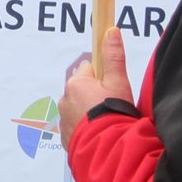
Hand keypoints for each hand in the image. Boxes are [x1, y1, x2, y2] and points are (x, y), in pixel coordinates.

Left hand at [59, 28, 134, 148]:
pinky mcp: (65, 137)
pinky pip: (76, 127)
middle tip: (111, 108)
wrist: (107, 151)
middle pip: (82, 90)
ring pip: (78, 109)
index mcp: (76, 83)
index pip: (89, 70)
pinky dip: (85, 128)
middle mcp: (65, 99)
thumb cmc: (113, 113)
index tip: (112, 90)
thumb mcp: (118, 82)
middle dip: (94, 96)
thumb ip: (114, 56)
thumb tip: (110, 30)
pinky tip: (99, 134)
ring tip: (106, 124)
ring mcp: (63, 119)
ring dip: (89, 113)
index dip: (103, 78)